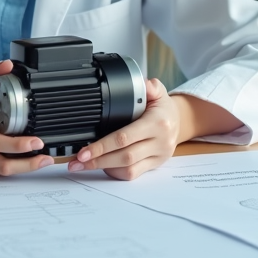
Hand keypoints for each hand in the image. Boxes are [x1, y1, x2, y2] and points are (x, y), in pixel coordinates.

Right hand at [0, 60, 54, 175]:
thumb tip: (6, 65)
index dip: (16, 144)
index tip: (36, 141)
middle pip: (0, 163)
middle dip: (26, 162)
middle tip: (45, 155)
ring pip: (2, 172)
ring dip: (26, 169)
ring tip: (44, 161)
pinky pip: (0, 172)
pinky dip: (18, 169)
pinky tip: (31, 162)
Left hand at [66, 78, 181, 180]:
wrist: (181, 122)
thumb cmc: (164, 108)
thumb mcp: (159, 93)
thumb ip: (150, 86)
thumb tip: (142, 83)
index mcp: (157, 123)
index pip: (125, 137)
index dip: (102, 146)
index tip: (84, 151)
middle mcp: (159, 142)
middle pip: (124, 156)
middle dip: (97, 160)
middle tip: (76, 162)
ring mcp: (158, 156)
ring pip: (128, 169)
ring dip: (104, 168)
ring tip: (83, 165)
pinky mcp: (155, 165)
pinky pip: (134, 174)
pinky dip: (116, 173)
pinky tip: (103, 167)